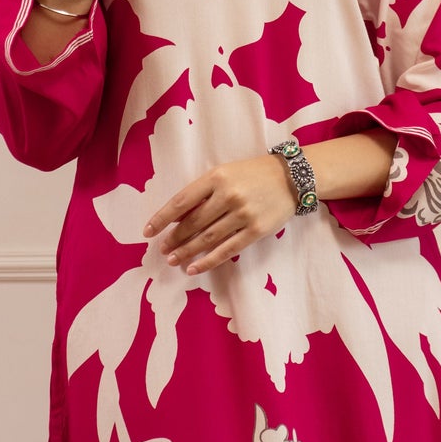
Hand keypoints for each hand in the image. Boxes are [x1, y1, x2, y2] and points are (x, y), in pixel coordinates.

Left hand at [141, 154, 299, 275]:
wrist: (291, 177)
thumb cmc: (253, 174)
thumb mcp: (226, 173)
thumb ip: (204, 192)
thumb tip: (179, 218)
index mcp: (216, 177)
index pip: (182, 201)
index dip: (162, 218)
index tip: (148, 231)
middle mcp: (228, 195)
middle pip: (193, 223)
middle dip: (174, 238)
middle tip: (162, 249)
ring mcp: (242, 214)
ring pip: (207, 238)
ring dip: (187, 251)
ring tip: (173, 260)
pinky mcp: (256, 230)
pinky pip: (227, 249)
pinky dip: (208, 261)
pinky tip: (194, 268)